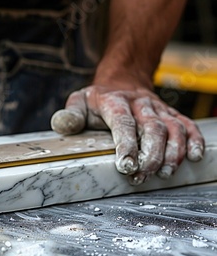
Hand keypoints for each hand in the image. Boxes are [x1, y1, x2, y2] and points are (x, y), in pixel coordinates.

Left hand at [50, 83, 204, 184]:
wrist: (124, 80)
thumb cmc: (98, 99)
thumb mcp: (79, 101)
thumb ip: (70, 115)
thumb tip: (62, 125)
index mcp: (114, 101)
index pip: (123, 123)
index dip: (126, 145)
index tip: (126, 166)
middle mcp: (140, 104)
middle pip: (152, 128)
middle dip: (150, 155)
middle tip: (142, 175)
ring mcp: (158, 109)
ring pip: (173, 129)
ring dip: (172, 153)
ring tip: (164, 173)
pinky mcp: (171, 114)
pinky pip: (187, 125)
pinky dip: (194, 141)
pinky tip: (193, 157)